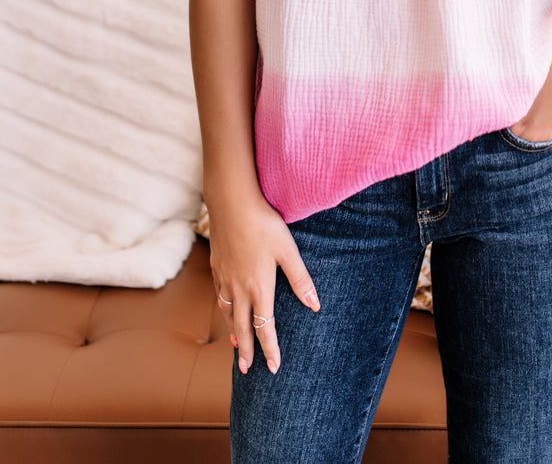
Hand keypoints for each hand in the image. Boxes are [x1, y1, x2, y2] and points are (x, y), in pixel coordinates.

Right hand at [209, 192, 319, 375]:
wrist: (232, 203)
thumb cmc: (264, 224)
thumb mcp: (288, 250)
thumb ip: (300, 279)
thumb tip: (315, 305)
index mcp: (259, 288)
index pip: (265, 328)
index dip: (270, 349)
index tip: (274, 367)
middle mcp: (239, 289)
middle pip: (242, 328)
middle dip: (246, 350)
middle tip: (247, 370)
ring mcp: (224, 279)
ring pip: (228, 314)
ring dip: (233, 333)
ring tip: (236, 346)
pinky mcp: (216, 267)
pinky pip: (220, 298)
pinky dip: (224, 312)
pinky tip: (226, 310)